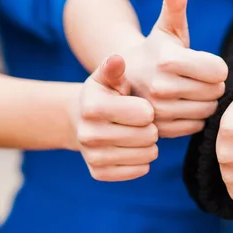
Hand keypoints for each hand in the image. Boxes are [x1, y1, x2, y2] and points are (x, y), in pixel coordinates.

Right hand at [75, 55, 158, 180]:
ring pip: (147, 155)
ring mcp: (92, 156)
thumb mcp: (107, 79)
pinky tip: (133, 149)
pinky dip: (142, 161)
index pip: (145, 114)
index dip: (148, 110)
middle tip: (143, 124)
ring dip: (150, 145)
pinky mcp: (99, 173)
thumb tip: (117, 59)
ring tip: (140, 135)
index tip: (141, 107)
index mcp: (93, 106)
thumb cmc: (104, 95)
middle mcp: (88, 133)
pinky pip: (139, 170)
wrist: (81, 121)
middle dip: (151, 128)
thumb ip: (114, 69)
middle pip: (148, 136)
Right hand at [123, 0, 227, 137]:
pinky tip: (183, 107)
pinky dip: (195, 118)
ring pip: (208, 110)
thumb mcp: (166, 26)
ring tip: (190, 92)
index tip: (204, 63)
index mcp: (168, 60)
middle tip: (197, 79)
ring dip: (205, 102)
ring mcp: (159, 112)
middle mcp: (161, 87)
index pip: (219, 70)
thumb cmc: (155, 49)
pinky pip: (196, 126)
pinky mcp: (160, 130)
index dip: (216, 66)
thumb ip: (175, 2)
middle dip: (212, 84)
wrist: (125, 80)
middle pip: (216, 91)